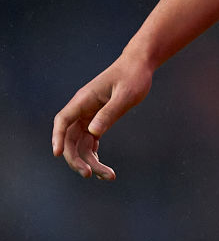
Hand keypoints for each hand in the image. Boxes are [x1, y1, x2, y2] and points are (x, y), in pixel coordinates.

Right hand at [52, 54, 152, 179]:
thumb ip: (110, 113)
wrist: (140, 65)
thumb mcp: (125, 94)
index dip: (57, 137)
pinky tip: (105, 170)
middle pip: (70, 138)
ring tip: (108, 176)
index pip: (63, 120)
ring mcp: (89, 115)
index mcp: (84, 99)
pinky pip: (90, 142)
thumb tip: (93, 133)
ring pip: (81, 144)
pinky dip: (95, 156)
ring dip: (89, 161)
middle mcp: (83, 108)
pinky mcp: (98, 119)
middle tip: (89, 174)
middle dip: (76, 158)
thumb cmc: (133, 76)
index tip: (57, 154)